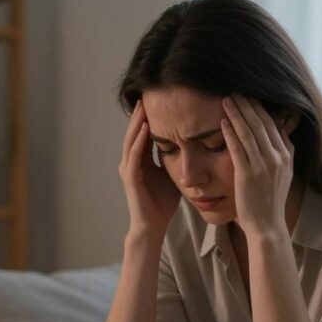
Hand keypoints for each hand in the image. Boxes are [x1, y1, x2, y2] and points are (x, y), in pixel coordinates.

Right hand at [118, 99, 180, 235]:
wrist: (153, 226)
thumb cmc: (163, 204)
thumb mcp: (172, 175)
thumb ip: (176, 159)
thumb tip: (193, 144)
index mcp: (141, 160)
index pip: (144, 133)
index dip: (150, 117)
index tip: (159, 100)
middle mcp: (131, 162)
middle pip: (134, 132)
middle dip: (140, 114)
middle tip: (148, 94)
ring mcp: (128, 169)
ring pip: (131, 140)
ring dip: (137, 122)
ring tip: (144, 105)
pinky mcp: (130, 178)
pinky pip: (134, 155)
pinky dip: (139, 141)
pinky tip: (146, 128)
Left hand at [220, 94, 294, 236]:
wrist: (267, 225)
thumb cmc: (271, 199)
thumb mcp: (284, 173)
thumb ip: (284, 150)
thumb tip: (282, 128)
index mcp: (286, 155)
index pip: (273, 124)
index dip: (260, 107)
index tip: (249, 95)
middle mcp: (277, 158)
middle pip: (261, 123)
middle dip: (247, 105)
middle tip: (235, 91)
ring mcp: (263, 166)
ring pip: (249, 133)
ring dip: (237, 114)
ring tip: (226, 100)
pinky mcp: (248, 175)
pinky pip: (238, 149)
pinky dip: (230, 134)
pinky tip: (222, 122)